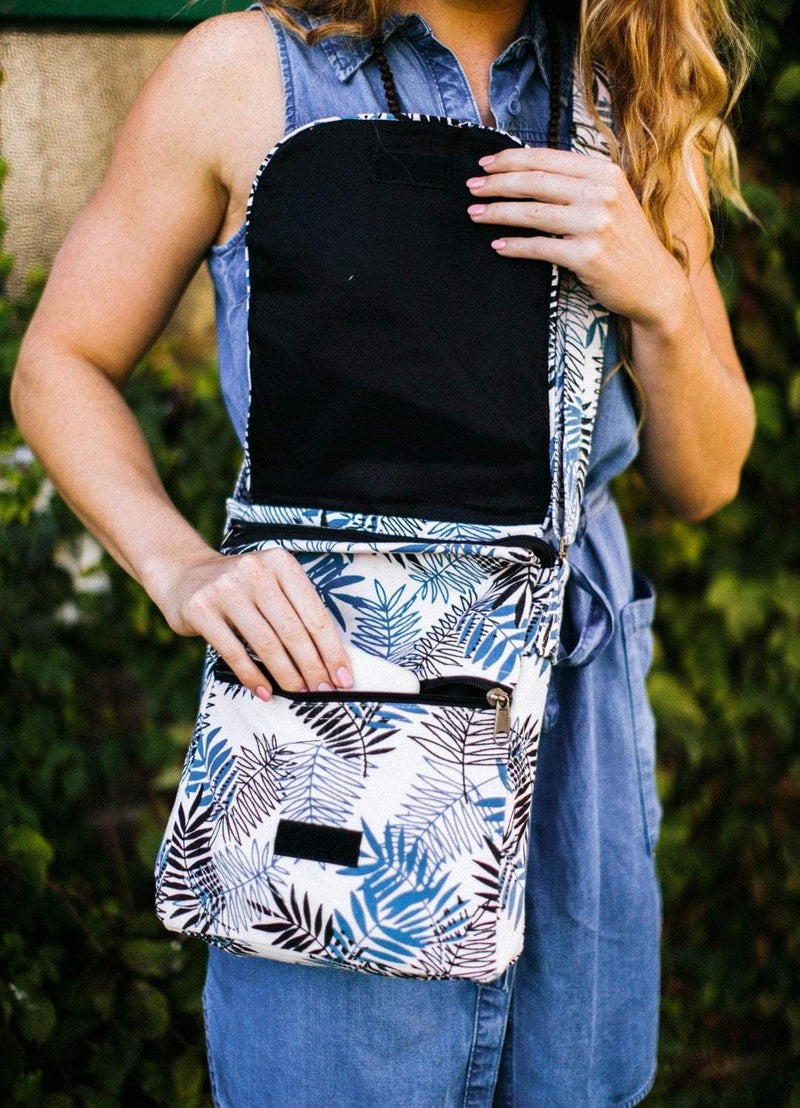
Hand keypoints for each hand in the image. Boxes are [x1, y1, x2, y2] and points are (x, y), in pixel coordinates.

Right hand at [152, 547, 353, 700]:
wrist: (184, 573)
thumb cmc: (241, 587)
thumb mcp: (272, 584)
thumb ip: (297, 610)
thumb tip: (329, 660)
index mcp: (281, 563)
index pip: (315, 613)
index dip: (332, 650)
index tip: (344, 677)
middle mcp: (255, 571)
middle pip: (293, 630)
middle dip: (313, 667)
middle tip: (324, 691)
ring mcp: (226, 589)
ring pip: (267, 644)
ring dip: (287, 675)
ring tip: (300, 694)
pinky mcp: (201, 609)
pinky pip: (234, 652)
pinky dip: (253, 677)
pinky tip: (266, 692)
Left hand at [465, 146, 688, 330]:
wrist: (654, 283)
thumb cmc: (625, 241)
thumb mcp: (610, 199)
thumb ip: (578, 183)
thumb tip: (527, 171)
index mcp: (604, 172)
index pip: (547, 158)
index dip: (511, 159)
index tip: (485, 165)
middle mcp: (602, 194)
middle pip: (535, 183)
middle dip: (497, 184)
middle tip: (472, 188)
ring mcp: (596, 225)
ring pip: (532, 213)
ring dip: (498, 213)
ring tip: (475, 215)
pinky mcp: (588, 256)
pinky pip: (540, 248)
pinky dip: (514, 246)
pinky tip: (497, 245)